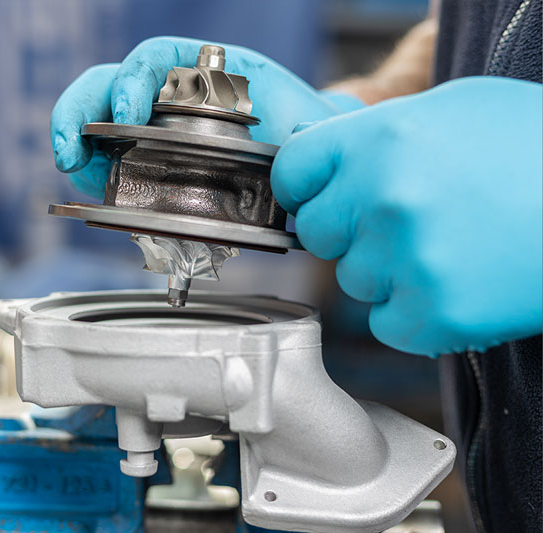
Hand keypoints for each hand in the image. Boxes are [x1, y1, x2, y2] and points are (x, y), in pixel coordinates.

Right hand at [50, 36, 360, 196]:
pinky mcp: (141, 155)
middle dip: (81, 111)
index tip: (130, 116)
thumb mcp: (308, 125)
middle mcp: (169, 87)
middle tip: (73, 150)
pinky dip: (89, 168)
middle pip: (107, 82)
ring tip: (73, 170)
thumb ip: (305, 135)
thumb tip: (297, 149)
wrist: (298, 149)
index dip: (133, 81)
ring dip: (75, 140)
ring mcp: (150, 121)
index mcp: (205, 68)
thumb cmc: (300, 129)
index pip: (155, 57)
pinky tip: (90, 185)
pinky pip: (105, 154)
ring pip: (96, 116)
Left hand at [271, 77, 542, 355]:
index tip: (321, 196)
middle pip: (316, 233)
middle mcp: (382, 197)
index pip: (292, 172)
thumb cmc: (534, 149)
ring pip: (354, 280)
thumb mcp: (451, 110)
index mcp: (378, 139)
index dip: (306, 187)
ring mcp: (407, 258)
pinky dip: (416, 313)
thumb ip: (375, 133)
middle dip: (349, 231)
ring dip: (388, 272)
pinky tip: (458, 283)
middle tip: (406, 222)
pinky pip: (388, 323)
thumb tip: (323, 159)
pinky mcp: (435, 313)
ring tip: (449, 248)